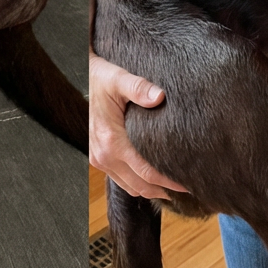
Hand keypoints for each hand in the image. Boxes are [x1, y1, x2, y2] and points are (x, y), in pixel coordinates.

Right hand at [89, 50, 186, 198]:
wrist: (79, 79)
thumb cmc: (99, 78)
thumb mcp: (117, 78)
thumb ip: (138, 87)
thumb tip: (159, 97)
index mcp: (111, 141)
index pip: (146, 172)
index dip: (169, 181)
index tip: (188, 183)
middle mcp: (104, 156)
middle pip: (140, 186)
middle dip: (164, 190)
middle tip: (187, 187)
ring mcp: (99, 159)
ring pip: (131, 187)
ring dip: (151, 189)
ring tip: (173, 185)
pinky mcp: (98, 159)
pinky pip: (121, 180)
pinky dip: (138, 183)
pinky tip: (152, 177)